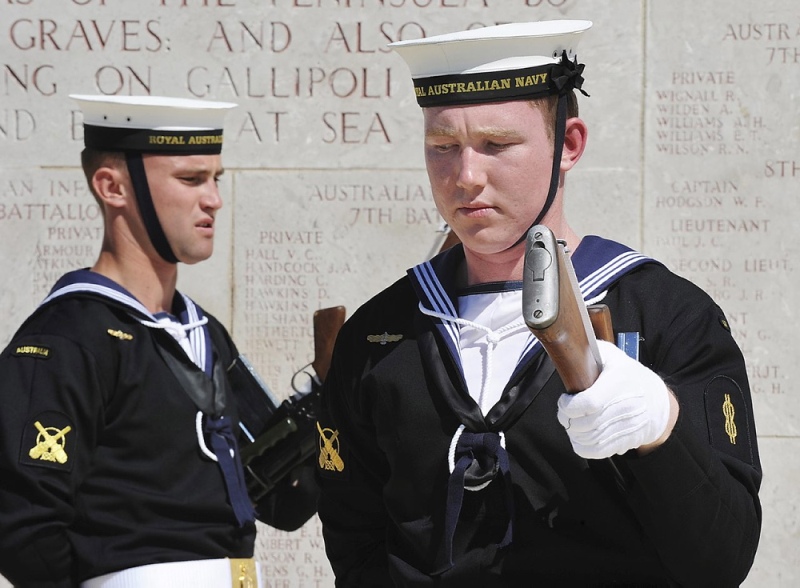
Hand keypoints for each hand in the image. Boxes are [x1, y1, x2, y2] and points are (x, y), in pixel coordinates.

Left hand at [557, 340, 672, 458]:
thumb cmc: (631, 377)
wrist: (659, 401)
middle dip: (568, 421)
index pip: (589, 403)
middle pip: (586, 424)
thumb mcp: (614, 356)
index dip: (569, 406)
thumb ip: (592, 350)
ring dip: (574, 434)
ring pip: (590, 440)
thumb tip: (571, 348)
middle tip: (565, 414)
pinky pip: (598, 452)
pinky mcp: (626, 441)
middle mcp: (625, 407)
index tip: (564, 401)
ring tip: (572, 424)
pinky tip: (580, 438)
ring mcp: (627, 426)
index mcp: (620, 383)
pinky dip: (583, 448)